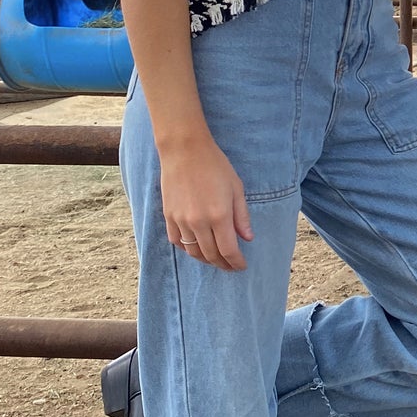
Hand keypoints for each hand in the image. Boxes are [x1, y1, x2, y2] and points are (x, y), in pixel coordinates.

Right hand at [158, 133, 253, 271]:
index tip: (241, 266)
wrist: (184, 150)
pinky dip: (188, 249)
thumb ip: (242, 216)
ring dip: (206, 259)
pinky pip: (177, 241)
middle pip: (211, 255)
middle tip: (231, 266)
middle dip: (223, 264)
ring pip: (193, 252)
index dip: (236, 262)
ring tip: (215, 260)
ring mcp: (181, 220)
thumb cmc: (215, 166)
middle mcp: (199, 222)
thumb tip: (247, 238)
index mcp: (219, 216)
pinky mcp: (168, 216)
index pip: (228, 250)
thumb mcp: (236, 188)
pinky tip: (196, 248)